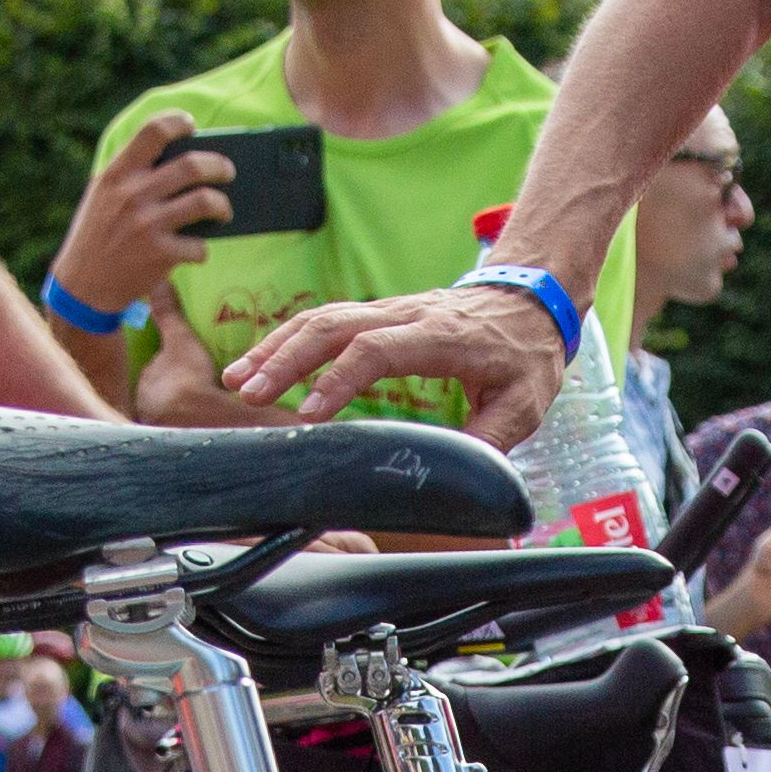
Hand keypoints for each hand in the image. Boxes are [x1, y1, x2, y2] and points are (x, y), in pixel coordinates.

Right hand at [53, 115, 235, 330]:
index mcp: (117, 174)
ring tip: (224, 209)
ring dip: (223, 205)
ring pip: (205, 201)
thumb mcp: (103, 196)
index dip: (178, 122)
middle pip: (192, 165)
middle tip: (228, 171)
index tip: (191, 126)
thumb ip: (132, 175)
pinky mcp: (160, 255)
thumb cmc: (99, 235)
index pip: (153, 132)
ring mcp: (148, 225)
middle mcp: (133, 195)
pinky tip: (197, 250)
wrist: (82, 288)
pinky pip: (200, 245)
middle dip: (219, 165)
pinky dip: (203, 249)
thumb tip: (185, 160)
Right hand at [226, 277, 573, 446]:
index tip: (309, 417)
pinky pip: (326, 322)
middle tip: (248, 393)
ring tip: (238, 381)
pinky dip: (288, 341)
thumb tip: (457, 475)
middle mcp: (407, 316)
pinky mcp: (378, 316)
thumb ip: (490, 438)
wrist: (532, 297)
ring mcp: (389, 311)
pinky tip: (261, 365)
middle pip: (333, 326)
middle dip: (285, 359)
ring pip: (321, 319)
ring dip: (275, 347)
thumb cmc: (527, 352)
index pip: (376, 350)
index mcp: (440, 336)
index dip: (338, 381)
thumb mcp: (525, 403)